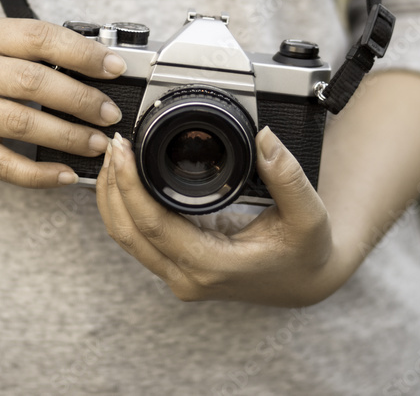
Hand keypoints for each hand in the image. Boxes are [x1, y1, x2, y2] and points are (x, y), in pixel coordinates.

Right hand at [0, 17, 126, 187]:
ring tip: (97, 143)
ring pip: (22, 125)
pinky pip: (5, 165)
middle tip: (109, 113)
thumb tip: (101, 65)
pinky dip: (40, 174)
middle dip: (81, 100)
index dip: (83, 53)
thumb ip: (38, 50)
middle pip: (34, 83)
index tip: (114, 68)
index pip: (40, 38)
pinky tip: (66, 173)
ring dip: (68, 136)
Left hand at [96, 128, 357, 306]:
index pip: (151, 224)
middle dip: (112, 186)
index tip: (123, 149)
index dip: (129, 185)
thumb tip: (265, 138)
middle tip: (115, 144)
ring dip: (113, 196)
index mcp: (213, 265)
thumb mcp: (308, 214)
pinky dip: (125, 206)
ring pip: (126, 237)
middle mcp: (188, 276)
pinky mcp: (177, 265)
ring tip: (115, 155)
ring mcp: (179, 274)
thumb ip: (287, 176)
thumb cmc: (306, 252)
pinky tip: (127, 178)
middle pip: (126, 232)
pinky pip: (138, 237)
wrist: (307, 282)